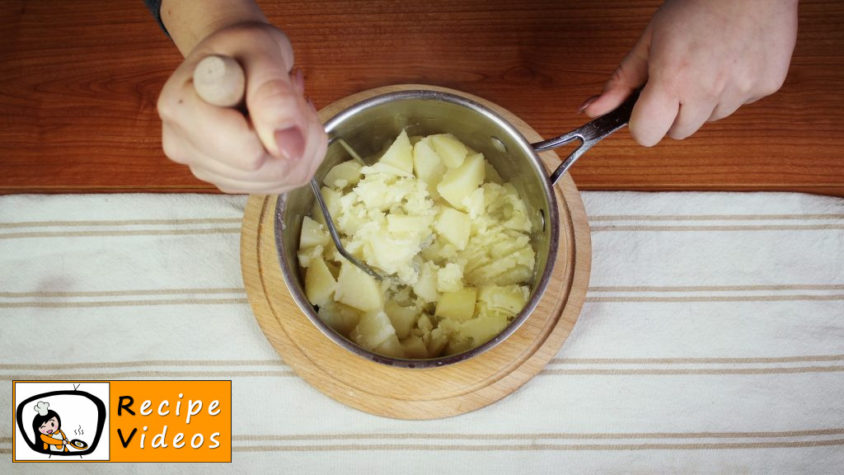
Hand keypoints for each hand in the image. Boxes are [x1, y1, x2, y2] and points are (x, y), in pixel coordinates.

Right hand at [157, 22, 326, 193]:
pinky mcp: (229, 180)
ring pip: (279, 180)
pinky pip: (283, 182)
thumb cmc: (243, 48)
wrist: (235, 57)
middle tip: (287, 93)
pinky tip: (283, 127)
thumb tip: (290, 148)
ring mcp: (205, 168)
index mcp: (181, 109)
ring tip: (284, 107)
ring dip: (301, 143)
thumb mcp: (262, 51)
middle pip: (264, 172)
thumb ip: (274, 96)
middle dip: (294, 133)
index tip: (278, 86)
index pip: (246, 153)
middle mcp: (183, 146)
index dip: (277, 125)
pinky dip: (298, 155)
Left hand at [581, 0, 798, 145]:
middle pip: (679, 132)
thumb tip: (591, 110)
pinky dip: (732, 90)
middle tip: (679, 78)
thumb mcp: (650, 39)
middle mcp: (708, 90)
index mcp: (673, 79)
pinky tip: (731, 60)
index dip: (642, 123)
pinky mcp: (766, 86)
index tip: (646, 107)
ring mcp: (741, 91)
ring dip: (704, 101)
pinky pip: (739, 104)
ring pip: (710, 119)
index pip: (646, 135)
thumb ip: (621, 81)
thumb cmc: (698, 5)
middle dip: (673, 113)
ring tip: (708, 64)